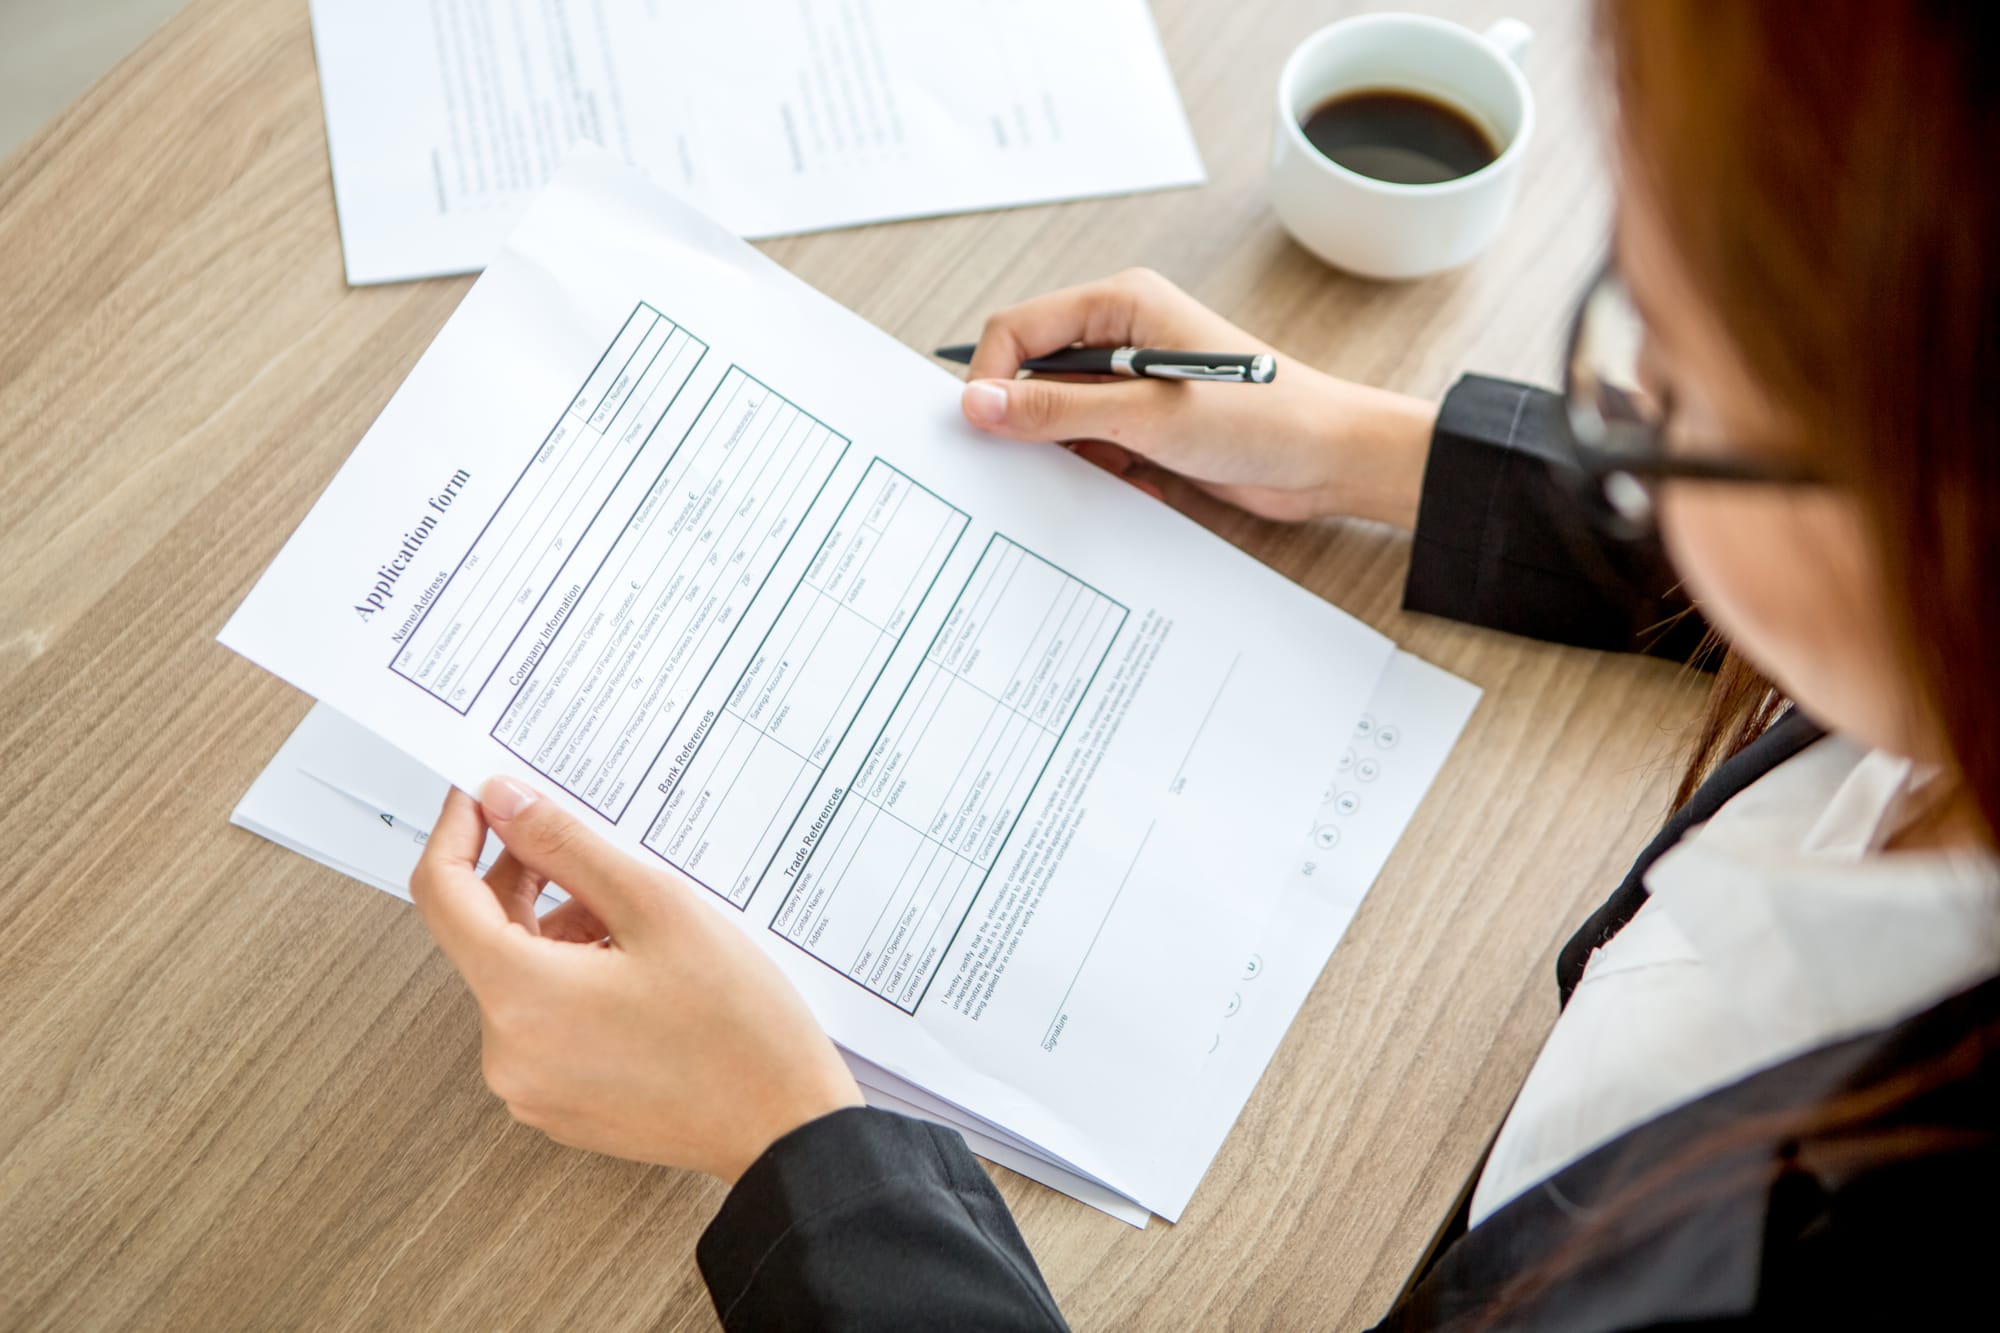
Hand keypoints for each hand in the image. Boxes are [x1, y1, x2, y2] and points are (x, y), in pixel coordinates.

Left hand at [410, 778, 861, 1182]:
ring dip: (558, 934)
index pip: (442, 892)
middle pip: (483, 936)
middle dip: (527, 882)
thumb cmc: (737, 1027)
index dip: (458, 830)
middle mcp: (508, 1051)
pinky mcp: (557, 1104)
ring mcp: (530, 1086)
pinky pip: (539, 1024)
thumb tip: (507, 804)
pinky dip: (570, 983)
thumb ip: (568, 847)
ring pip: (517, 979)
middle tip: (584, 850)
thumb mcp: (656, 907)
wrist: (784, 1124)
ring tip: (634, 922)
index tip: (482, 800)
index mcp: (521, 996)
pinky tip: (634, 970)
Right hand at [960, 268, 1437, 526]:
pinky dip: (1096, 467)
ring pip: (1059, 413)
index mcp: (1122, 303)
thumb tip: (980, 405)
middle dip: (1028, 419)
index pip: (1019, 328)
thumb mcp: (1146, 416)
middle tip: (1032, 460)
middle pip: (1033, 370)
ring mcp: (1132, 379)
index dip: (991, 377)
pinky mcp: (1145, 420)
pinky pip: (1089, 442)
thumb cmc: (1261, 417)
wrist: (1329, 459)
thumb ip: (1058, 411)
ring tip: (1108, 467)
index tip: (983, 428)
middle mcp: (1123, 333)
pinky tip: (1133, 479)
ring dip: (1067, 449)